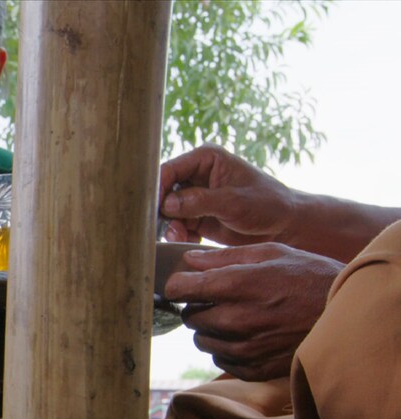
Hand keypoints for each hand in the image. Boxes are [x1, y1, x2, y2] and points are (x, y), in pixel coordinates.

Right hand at [159, 144, 301, 247]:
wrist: (284, 227)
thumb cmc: (267, 205)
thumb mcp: (234, 201)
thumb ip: (199, 201)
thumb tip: (167, 204)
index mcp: (205, 159)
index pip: (170, 169)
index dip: (157, 187)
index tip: (153, 208)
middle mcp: (196, 175)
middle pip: (163, 191)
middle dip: (163, 211)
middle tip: (170, 227)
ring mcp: (194, 197)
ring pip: (167, 211)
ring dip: (171, 226)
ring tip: (181, 236)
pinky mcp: (196, 216)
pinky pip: (176, 225)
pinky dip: (179, 235)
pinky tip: (190, 240)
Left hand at [164, 243, 343, 380]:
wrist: (347, 316)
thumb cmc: (310, 278)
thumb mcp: (272, 254)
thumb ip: (225, 257)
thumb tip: (189, 260)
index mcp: (237, 286)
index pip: (179, 288)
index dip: (179, 284)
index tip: (186, 284)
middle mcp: (235, 320)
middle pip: (189, 316)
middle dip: (199, 307)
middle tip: (221, 300)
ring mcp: (244, 348)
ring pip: (202, 340)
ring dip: (211, 329)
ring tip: (238, 318)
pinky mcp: (253, 368)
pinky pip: (221, 360)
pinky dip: (228, 349)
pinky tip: (249, 336)